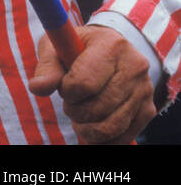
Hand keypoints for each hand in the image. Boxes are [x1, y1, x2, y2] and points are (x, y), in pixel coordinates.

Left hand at [28, 24, 156, 143]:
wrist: (108, 50)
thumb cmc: (75, 48)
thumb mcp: (56, 48)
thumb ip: (47, 68)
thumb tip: (36, 88)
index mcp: (111, 45)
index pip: (84, 83)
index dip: (67, 91)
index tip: (64, 86)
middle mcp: (135, 66)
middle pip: (98, 107)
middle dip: (75, 111)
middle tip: (70, 103)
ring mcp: (144, 89)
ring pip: (110, 126)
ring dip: (86, 128)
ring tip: (78, 115)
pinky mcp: (148, 109)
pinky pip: (124, 137)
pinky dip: (102, 139)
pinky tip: (91, 126)